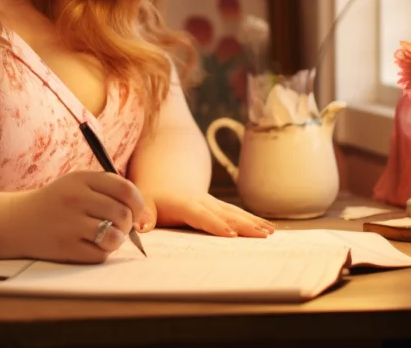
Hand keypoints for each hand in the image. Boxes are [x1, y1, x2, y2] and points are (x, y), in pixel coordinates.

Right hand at [0, 171, 144, 263]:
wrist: (17, 222)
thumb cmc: (56, 204)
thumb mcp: (77, 185)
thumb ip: (107, 191)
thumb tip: (143, 215)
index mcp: (81, 179)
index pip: (125, 188)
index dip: (137, 203)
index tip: (135, 212)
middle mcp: (75, 198)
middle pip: (123, 214)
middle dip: (127, 225)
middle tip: (118, 227)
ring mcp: (69, 224)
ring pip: (115, 236)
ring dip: (116, 241)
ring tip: (106, 238)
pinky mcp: (65, 248)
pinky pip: (100, 255)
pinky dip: (100, 253)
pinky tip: (88, 246)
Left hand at [136, 190, 274, 237]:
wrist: (164, 175)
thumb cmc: (152, 194)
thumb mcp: (143, 200)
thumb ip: (143, 214)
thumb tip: (140, 227)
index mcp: (183, 202)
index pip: (201, 215)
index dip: (215, 224)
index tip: (231, 234)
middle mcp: (201, 201)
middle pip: (225, 213)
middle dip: (244, 224)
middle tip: (262, 235)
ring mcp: (212, 202)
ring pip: (234, 212)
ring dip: (252, 221)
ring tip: (270, 232)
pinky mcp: (219, 205)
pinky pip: (237, 212)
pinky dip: (252, 220)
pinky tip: (268, 228)